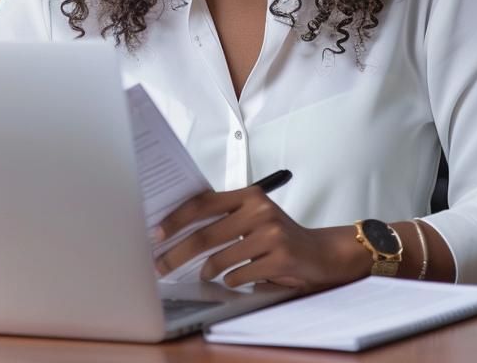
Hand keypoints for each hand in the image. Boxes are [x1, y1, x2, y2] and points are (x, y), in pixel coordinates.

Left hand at [153, 186, 370, 290]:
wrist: (321, 253)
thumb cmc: (278, 236)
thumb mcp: (252, 216)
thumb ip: (222, 217)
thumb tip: (176, 229)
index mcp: (249, 195)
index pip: (202, 203)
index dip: (175, 219)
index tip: (156, 233)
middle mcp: (260, 210)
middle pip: (205, 235)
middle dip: (177, 253)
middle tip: (160, 265)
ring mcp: (271, 235)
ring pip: (220, 259)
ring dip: (207, 271)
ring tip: (205, 273)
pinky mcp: (280, 258)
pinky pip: (239, 275)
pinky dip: (231, 281)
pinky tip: (235, 279)